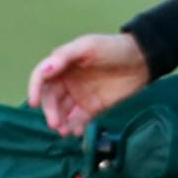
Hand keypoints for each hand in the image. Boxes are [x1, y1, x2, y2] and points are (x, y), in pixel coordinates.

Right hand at [27, 31, 148, 135]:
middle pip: (51, 99)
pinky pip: (80, 120)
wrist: (143, 59)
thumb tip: (44, 70)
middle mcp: (67, 82)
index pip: (41, 78)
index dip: (34, 90)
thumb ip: (64, 56)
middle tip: (55, 124)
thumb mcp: (88, 46)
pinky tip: (77, 131)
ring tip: (65, 131)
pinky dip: (76, 127)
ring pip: (63, 112)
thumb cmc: (113, 47)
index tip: (34, 103)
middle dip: (50, 112)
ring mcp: (80, 96)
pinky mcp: (94, 107)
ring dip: (61, 123)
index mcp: (61, 65)